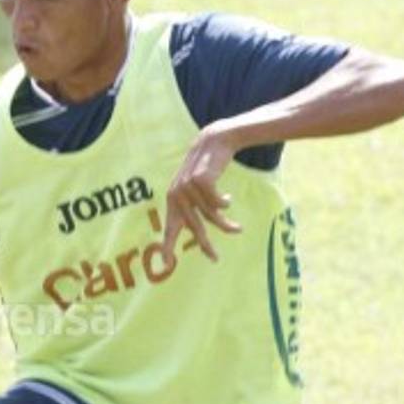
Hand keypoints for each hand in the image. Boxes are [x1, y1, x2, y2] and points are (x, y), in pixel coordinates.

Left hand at [162, 124, 242, 265]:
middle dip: (205, 244)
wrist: (214, 140)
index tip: (165, 264)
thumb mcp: (195, 188)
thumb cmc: (206, 168)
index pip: (170, 227)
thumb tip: (196, 234)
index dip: (168, 245)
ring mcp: (187, 187)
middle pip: (193, 227)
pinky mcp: (200, 180)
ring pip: (210, 216)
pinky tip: (229, 200)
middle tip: (215, 259)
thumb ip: (193, 207)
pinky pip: (218, 203)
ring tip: (238, 229)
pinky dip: (225, 204)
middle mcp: (176, 195)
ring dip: (226, 224)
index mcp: (172, 199)